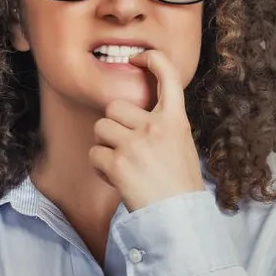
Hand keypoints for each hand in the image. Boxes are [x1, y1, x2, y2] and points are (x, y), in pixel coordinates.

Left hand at [88, 49, 204, 211]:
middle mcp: (155, 126)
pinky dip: (100, 167)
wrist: (177, 217)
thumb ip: (162, 125)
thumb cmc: (179, 184)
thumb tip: (136, 114)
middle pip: (115, 106)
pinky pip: (94, 153)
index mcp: (176, 120)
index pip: (168, 77)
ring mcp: (134, 144)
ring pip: (100, 127)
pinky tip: (117, 179)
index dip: (153, 60)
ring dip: (105, 144)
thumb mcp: (181, 145)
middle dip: (114, 123)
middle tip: (126, 145)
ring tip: (122, 163)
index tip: (139, 57)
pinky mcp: (116, 163)